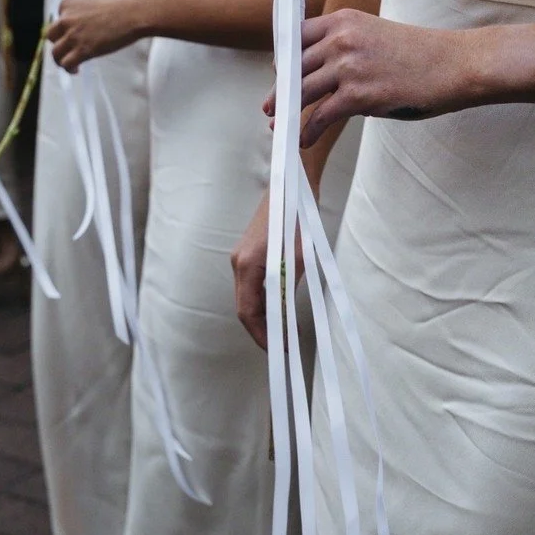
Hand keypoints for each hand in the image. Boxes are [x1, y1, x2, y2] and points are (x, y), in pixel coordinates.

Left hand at [47, 0, 152, 71]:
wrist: (135, 10)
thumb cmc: (124, 2)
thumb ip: (86, 10)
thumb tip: (88, 24)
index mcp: (69, 2)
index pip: (59, 17)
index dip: (67, 27)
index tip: (75, 33)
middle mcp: (66, 18)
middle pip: (52, 35)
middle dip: (60, 42)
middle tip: (69, 49)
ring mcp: (73, 35)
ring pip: (56, 52)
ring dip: (61, 59)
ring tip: (70, 64)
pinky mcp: (82, 50)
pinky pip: (66, 63)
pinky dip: (69, 69)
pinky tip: (76, 70)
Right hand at [231, 191, 305, 349]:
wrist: (291, 186)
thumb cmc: (296, 219)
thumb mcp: (297, 259)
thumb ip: (287, 290)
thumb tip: (285, 319)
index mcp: (246, 266)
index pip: (247, 311)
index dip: (262, 335)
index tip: (279, 349)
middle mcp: (238, 263)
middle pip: (244, 306)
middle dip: (262, 329)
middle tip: (283, 345)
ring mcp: (241, 257)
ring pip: (247, 296)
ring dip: (263, 315)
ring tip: (285, 331)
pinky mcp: (248, 252)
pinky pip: (251, 284)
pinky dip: (263, 300)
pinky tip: (279, 307)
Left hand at [264, 8, 473, 147]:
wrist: (456, 64)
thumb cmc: (420, 55)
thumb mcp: (375, 36)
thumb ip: (345, 50)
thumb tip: (320, 77)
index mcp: (343, 21)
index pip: (296, 36)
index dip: (284, 58)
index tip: (278, 74)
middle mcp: (340, 39)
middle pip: (293, 65)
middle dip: (279, 89)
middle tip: (269, 105)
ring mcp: (348, 66)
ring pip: (301, 91)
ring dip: (286, 111)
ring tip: (278, 126)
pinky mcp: (359, 94)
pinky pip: (320, 115)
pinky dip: (307, 130)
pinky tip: (303, 141)